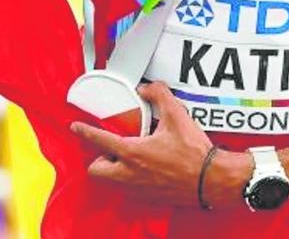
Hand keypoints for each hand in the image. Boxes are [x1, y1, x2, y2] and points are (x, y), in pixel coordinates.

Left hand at [70, 81, 244, 208]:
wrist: (213, 181)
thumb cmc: (194, 151)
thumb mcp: (177, 115)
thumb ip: (159, 95)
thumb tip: (146, 88)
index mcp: (132, 153)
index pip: (98, 141)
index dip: (84, 131)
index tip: (75, 126)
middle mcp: (130, 174)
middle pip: (96, 171)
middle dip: (97, 160)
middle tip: (106, 150)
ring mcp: (139, 189)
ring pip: (112, 183)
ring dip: (112, 171)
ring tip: (123, 159)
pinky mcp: (150, 199)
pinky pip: (129, 191)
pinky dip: (129, 181)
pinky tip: (141, 170)